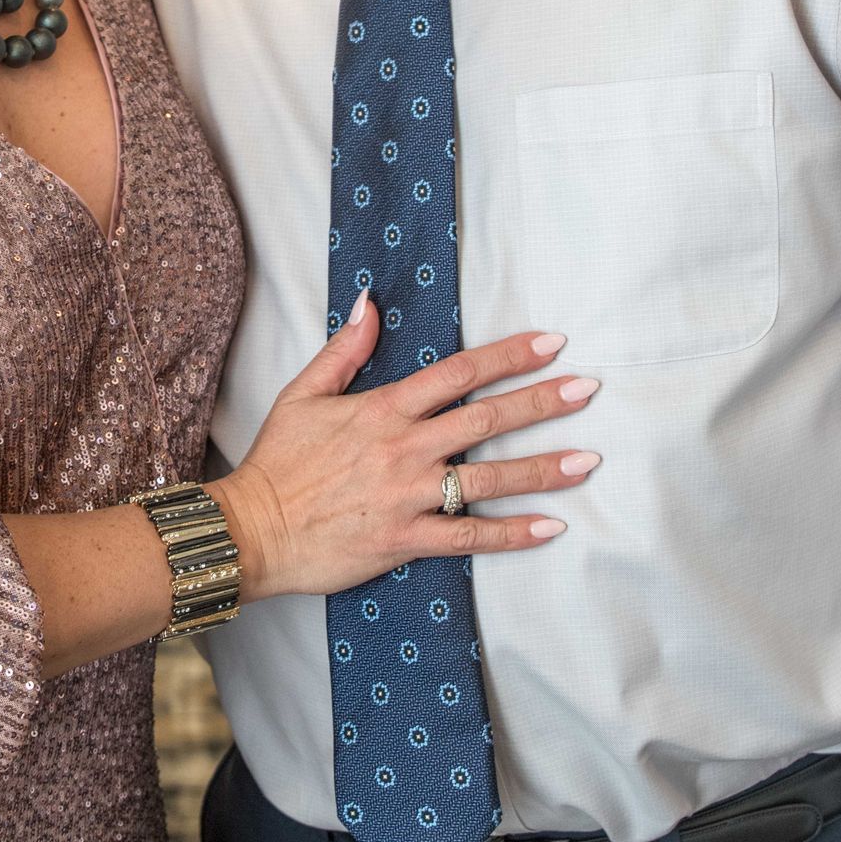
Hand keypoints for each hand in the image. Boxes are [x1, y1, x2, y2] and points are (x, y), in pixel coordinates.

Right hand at [215, 302, 599, 603]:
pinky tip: (549, 528)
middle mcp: (404, 448)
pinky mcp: (406, 540)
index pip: (459, 372)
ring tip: (587, 460)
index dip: (509, 355)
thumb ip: (345, 350)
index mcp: (383, 408)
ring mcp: (408, 495)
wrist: (252, 530)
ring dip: (542, 468)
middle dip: (542, 402)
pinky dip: (512, 533)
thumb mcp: (303, 393)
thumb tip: (370, 302)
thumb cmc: (278, 462)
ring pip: (488, 477)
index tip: (551, 343)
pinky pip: (469, 536)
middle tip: (588, 390)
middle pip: (486, 418)